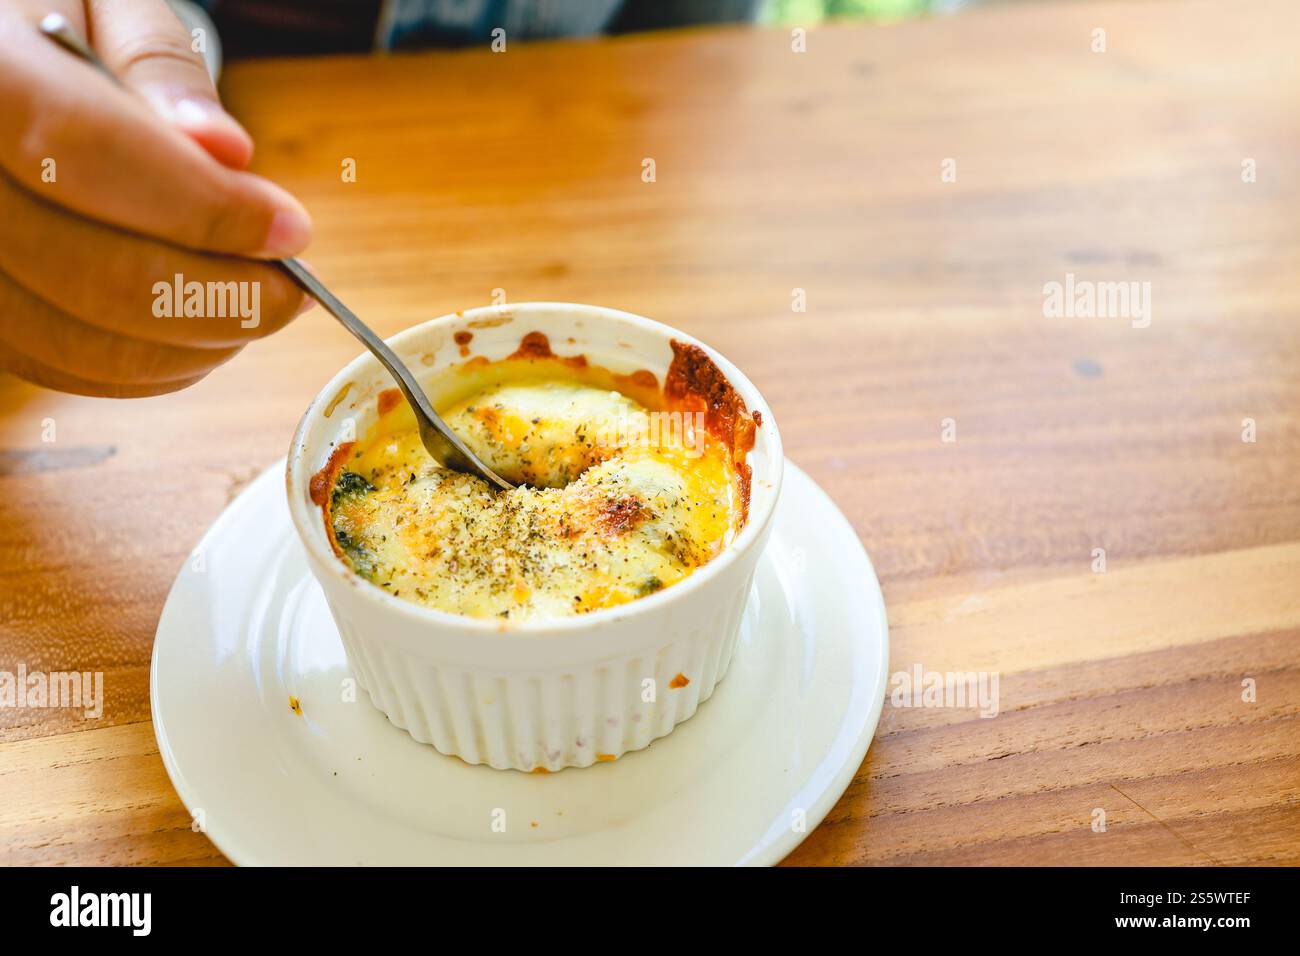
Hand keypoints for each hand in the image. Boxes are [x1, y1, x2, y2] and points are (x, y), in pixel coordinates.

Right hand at [0, 0, 312, 396]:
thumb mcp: (103, 5)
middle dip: (226, 297)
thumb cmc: (52, 28)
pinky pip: (77, 370)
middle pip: (98, 276)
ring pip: (92, 344)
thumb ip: (161, 68)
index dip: (206, 208)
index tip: (292, 230)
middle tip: (293, 284)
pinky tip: (205, 324)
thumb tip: (223, 151)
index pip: (88, 154)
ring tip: (258, 299)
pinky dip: (162, 364)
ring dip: (204, 340)